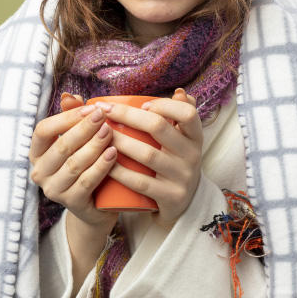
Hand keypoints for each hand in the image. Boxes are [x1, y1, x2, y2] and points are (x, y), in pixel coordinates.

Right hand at [28, 93, 118, 230]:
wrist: (98, 205)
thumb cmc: (87, 165)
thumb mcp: (79, 141)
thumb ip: (74, 118)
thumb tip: (71, 95)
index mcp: (38, 152)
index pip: (44, 130)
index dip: (67, 117)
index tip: (90, 108)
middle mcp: (40, 171)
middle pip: (61, 146)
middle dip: (84, 129)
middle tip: (103, 117)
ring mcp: (53, 189)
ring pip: (74, 164)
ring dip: (94, 146)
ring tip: (110, 132)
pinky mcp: (71, 203)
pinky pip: (86, 182)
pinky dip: (101, 166)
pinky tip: (113, 154)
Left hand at [97, 88, 202, 226]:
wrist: (185, 206)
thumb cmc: (176, 164)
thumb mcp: (185, 142)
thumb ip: (181, 115)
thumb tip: (179, 91)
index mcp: (195, 137)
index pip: (188, 112)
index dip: (164, 105)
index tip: (142, 105)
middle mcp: (192, 155)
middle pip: (159, 127)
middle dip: (128, 116)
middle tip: (105, 111)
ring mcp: (182, 177)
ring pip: (147, 154)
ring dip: (120, 141)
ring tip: (101, 134)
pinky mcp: (170, 197)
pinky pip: (140, 183)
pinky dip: (120, 172)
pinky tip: (104, 163)